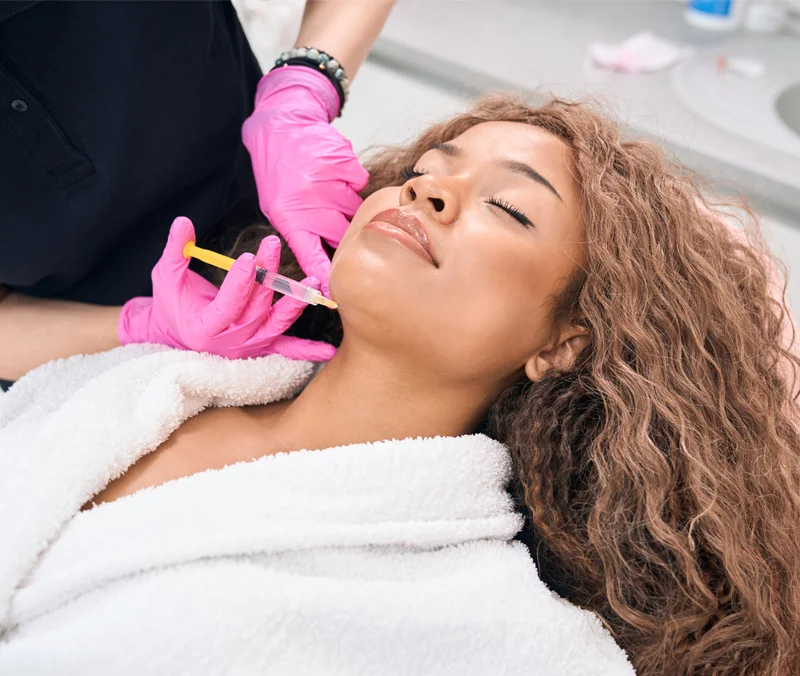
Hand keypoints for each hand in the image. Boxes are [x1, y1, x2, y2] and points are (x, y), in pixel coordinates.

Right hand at [118, 217, 335, 360]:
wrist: (177, 337)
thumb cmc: (172, 305)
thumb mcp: (166, 277)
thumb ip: (176, 250)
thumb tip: (183, 222)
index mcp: (206, 326)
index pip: (227, 304)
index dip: (239, 282)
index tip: (248, 258)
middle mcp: (231, 340)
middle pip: (255, 307)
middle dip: (266, 275)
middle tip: (272, 245)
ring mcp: (250, 346)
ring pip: (276, 324)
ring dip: (294, 305)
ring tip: (310, 284)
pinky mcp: (263, 348)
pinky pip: (288, 350)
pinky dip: (308, 351)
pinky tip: (328, 350)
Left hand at [242, 66, 368, 293]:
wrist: (280, 128)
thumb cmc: (279, 175)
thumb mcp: (279, 209)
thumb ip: (305, 235)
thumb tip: (330, 269)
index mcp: (291, 218)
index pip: (312, 256)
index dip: (326, 276)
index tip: (335, 292)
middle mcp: (311, 202)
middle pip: (344, 233)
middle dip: (345, 233)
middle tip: (335, 220)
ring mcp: (329, 181)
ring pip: (355, 207)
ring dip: (347, 203)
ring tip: (328, 188)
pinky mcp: (343, 161)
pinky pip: (361, 182)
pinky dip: (351, 180)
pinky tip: (334, 170)